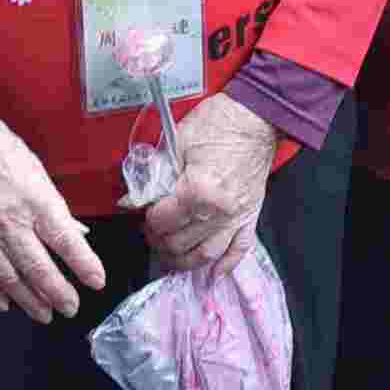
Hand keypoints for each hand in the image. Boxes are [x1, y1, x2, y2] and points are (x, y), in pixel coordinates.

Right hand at [0, 98, 105, 323]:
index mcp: (35, 202)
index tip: (97, 282)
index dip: (84, 265)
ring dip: (29, 300)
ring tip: (44, 314)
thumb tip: (73, 231)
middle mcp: (10, 223)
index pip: (66, 242)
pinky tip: (3, 303)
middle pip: (39, 269)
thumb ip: (53, 204)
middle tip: (71, 308)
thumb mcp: (34, 169)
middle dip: (59, 293)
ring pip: (9, 279)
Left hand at [140, 91, 275, 272]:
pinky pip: (240, 249)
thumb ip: (154, 174)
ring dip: (184, 261)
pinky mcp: (251, 215)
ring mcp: (237, 216)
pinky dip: (227, 265)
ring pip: (206, 254)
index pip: (161, 221)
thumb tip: (133, 199)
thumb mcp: (178, 142)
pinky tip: (213, 273)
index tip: (145, 211)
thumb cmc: (218, 123)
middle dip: (160, 241)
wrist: (257, 116)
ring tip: (170, 256)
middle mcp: (218, 211)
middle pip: (179, 243)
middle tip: (153, 231)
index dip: (148, 218)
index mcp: (198, 191)